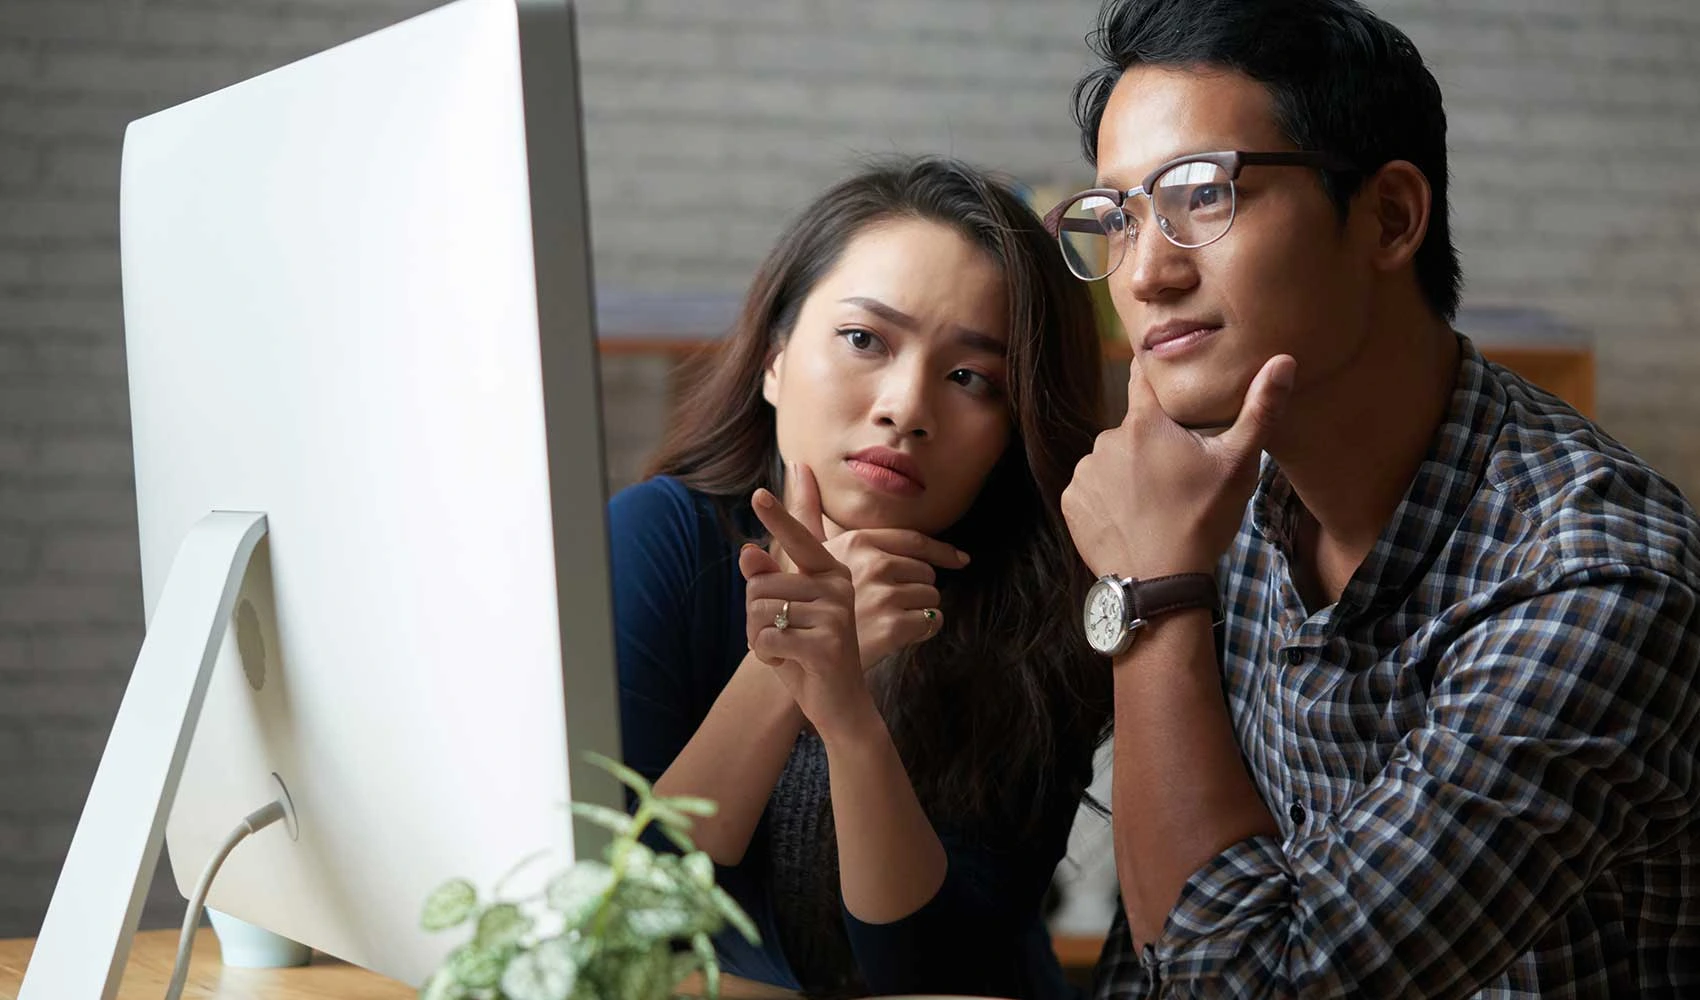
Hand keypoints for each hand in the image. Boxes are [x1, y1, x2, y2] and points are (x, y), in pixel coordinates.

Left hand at [739, 466, 873, 741]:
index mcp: (831, 573)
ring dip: (758, 639)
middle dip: (753, 618)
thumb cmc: (809, 654)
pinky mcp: (827, 643)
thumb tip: (746, 550)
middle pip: (760, 585)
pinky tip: (789, 664)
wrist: (840, 705)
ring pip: (760, 612)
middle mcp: (838, 586)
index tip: (759, 492)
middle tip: (777, 638)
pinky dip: (766, 656)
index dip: (779, 517)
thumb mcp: (785, 614)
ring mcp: (836, 614)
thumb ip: (769, 580)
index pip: (800, 539)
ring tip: (786, 652)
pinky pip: (767, 638)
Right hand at [768, 463, 963, 667]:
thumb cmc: (805, 604)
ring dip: (921, 610)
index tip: (960, 559)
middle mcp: (872, 563)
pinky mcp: (893, 627)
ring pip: (932, 596)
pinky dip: (924, 630)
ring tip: (894, 619)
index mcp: (857, 541)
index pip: (915, 541)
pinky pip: (932, 621)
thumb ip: (805, 510)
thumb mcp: (803, 553)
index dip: (941, 552)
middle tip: (897, 603)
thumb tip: (799, 465)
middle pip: (927, 570)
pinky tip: (902, 635)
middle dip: (920, 586)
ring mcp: (883, 594)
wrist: (803, 657)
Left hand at [1062, 354, 1295, 579]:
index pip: (1143, 379)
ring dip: (1128, 473)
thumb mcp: (1237, 465)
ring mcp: (1084, 472)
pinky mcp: (1071, 502)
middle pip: (1133, 430)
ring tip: (1156, 503)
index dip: (1156, 378)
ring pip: (1112, 461)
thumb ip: (1260, 410)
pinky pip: (1091, 489)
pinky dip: (1107, 499)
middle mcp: (1105, 440)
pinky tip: (1131, 518)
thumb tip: (1283, 361)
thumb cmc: (1202, 521)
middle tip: (1177, 476)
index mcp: (1144, 423)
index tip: (1165, 382)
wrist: (1159, 583)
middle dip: (1152, 445)